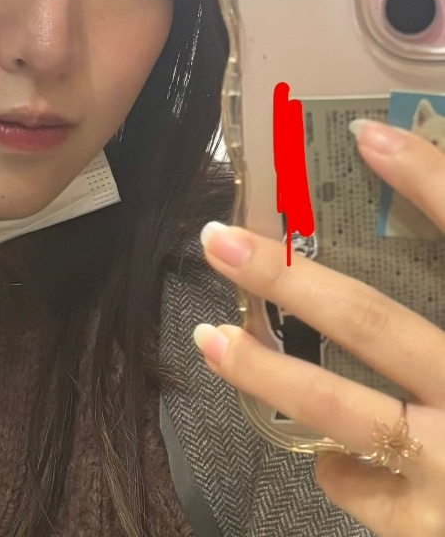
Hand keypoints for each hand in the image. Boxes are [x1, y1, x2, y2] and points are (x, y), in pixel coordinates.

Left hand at [194, 119, 444, 536]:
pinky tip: (326, 452)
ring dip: (266, 369)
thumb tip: (413, 182)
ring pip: (340, 408)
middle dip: (288, 279)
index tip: (368, 134)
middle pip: (370, 324)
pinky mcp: (433, 526)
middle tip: (219, 240)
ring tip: (209, 338)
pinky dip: (335, 463)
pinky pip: (362, 486)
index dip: (429, 181)